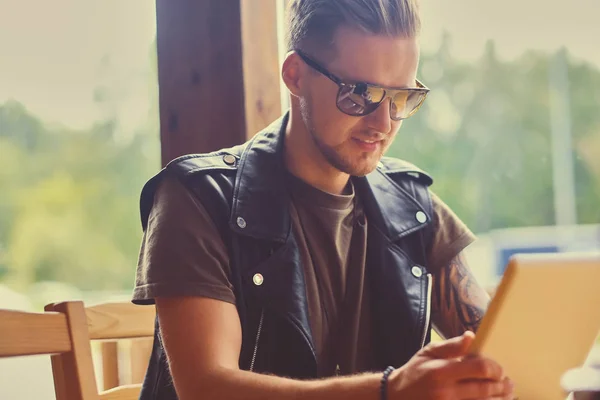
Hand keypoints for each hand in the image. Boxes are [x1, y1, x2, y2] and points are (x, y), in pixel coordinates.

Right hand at [389, 331, 513, 399]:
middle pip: (485, 390)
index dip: (494, 368)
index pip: (479, 369)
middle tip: (508, 382)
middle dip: (502, 385)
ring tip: (507, 393)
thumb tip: (472, 336)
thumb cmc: (415, 372)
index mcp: (441, 371)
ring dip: (500, 399)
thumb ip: (451, 346)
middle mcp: (446, 392)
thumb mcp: (428, 352)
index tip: (498, 368)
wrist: (397, 396)